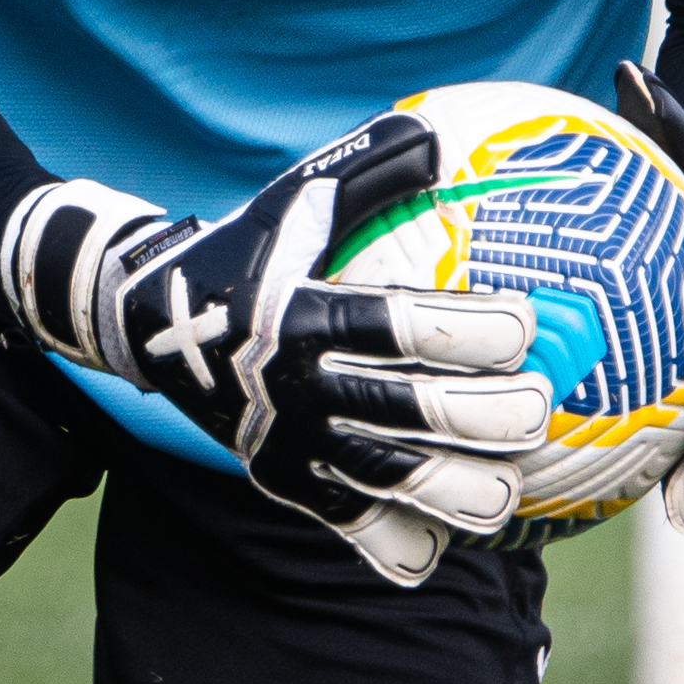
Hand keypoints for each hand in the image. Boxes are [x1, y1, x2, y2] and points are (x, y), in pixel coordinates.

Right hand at [2, 114, 547, 585]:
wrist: (145, 320)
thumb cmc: (246, 250)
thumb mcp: (294, 201)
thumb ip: (370, 169)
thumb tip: (445, 135)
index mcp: (304, 312)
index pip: (400, 323)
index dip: (470, 327)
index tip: (527, 323)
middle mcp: (294, 383)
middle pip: (408, 411)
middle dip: (486, 417)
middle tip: (538, 409)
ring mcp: (285, 439)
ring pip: (384, 480)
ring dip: (453, 494)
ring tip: (507, 496)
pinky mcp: (278, 481)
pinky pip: (343, 524)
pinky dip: (392, 544)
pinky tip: (438, 547)